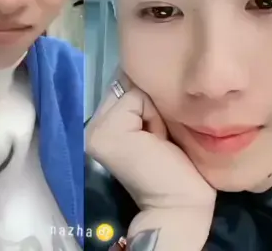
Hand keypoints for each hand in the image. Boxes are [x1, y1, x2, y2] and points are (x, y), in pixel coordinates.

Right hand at [86, 72, 214, 218]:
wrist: (179, 204)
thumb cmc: (176, 168)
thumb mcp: (153, 125)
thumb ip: (139, 102)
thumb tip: (138, 68)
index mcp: (103, 125)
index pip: (122, 87)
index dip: (147, 101)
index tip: (157, 131)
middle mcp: (92, 125)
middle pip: (126, 84)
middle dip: (149, 104)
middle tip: (159, 138)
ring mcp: (95, 128)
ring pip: (132, 89)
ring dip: (153, 110)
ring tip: (158, 140)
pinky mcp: (106, 131)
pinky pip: (136, 98)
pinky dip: (153, 117)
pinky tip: (156, 142)